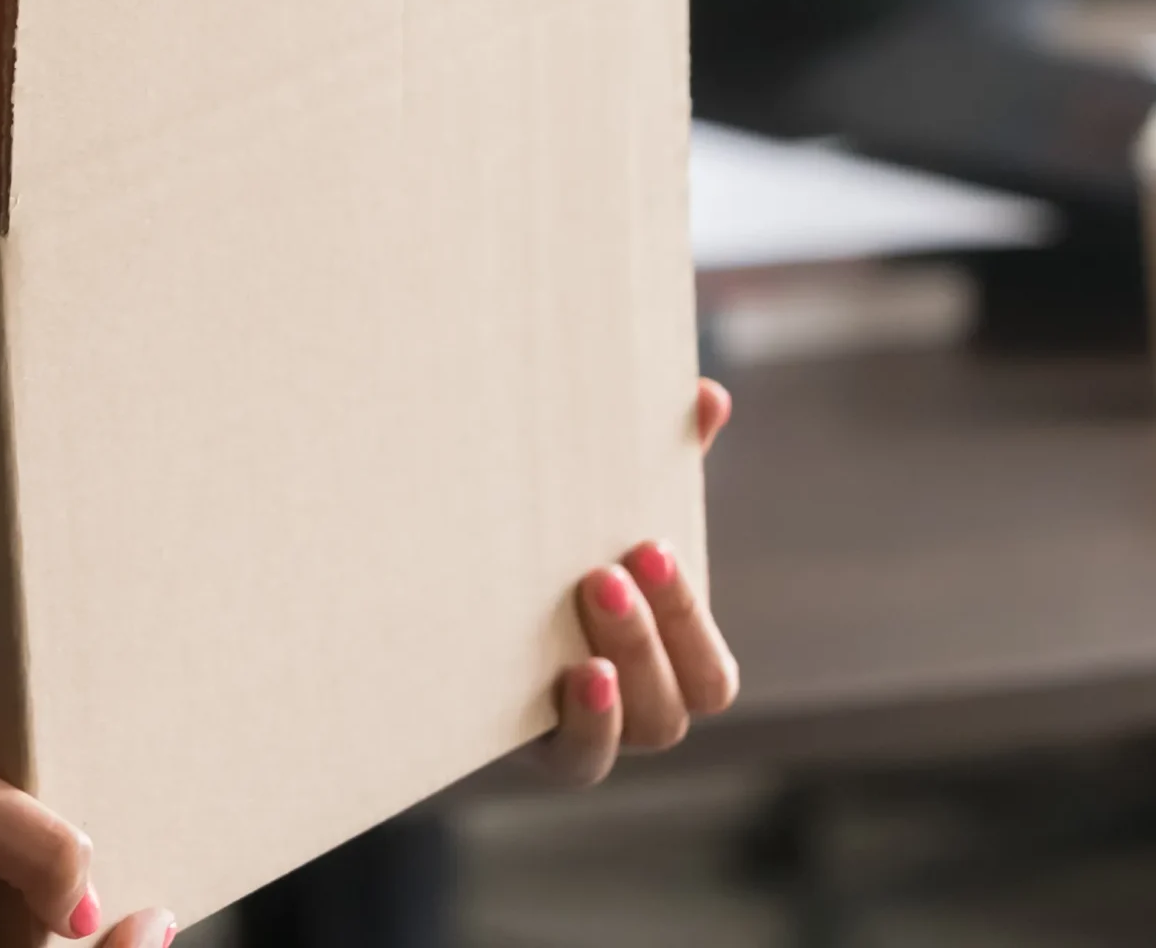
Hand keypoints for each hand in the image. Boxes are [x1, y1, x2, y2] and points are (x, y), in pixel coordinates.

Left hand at [539, 379, 740, 786]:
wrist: (443, 611)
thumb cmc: (548, 556)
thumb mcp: (599, 511)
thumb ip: (659, 462)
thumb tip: (706, 395)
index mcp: (666, 661)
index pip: (711, 671)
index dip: (688, 614)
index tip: (648, 541)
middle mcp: (635, 707)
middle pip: (679, 701)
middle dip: (652, 633)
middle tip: (605, 567)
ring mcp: (586, 731)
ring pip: (637, 731)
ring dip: (624, 667)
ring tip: (587, 602)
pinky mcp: (533, 746)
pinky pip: (578, 759)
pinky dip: (587, 724)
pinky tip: (573, 675)